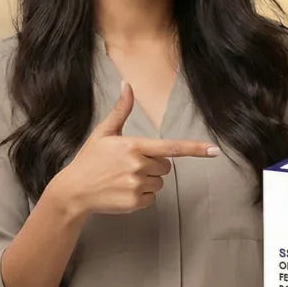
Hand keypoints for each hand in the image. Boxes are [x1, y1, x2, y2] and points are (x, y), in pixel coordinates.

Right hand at [51, 82, 218, 216]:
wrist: (73, 191)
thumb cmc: (90, 159)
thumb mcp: (104, 133)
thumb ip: (120, 110)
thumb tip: (127, 84)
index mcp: (134, 146)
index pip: (171, 147)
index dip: (195, 149)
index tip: (214, 150)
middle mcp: (138, 166)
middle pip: (166, 166)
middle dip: (153, 165)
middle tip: (129, 166)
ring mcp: (137, 185)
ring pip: (160, 183)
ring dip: (148, 181)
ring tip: (123, 179)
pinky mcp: (135, 202)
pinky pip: (152, 198)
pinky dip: (142, 196)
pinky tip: (123, 192)